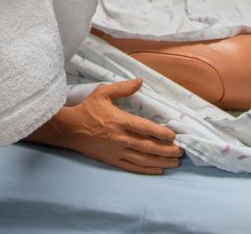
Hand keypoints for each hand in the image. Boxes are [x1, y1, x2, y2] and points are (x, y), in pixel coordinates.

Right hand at [49, 78, 181, 174]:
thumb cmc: (87, 109)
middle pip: (147, 146)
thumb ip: (123, 88)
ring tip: (175, 162)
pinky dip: (147, 170)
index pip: (144, 128)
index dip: (160, 132)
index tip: (173, 135)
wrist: (70, 129)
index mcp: (119, 121)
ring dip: (161, 161)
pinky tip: (158, 170)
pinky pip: (133, 167)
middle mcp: (120, 138)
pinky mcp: (112, 160)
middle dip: (166, 150)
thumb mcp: (103, 93)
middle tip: (180, 151)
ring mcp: (116, 151)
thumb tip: (140, 81)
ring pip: (143, 159)